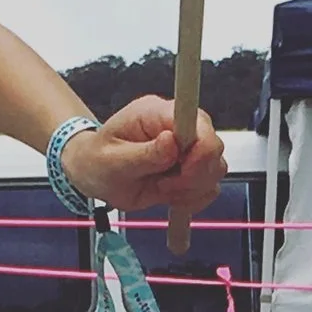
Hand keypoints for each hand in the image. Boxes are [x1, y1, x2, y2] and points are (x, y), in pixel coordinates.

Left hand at [62, 96, 226, 220]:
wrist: (96, 173)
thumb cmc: (99, 160)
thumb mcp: (112, 161)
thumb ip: (143, 154)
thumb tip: (170, 142)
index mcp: (158, 113)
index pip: (199, 122)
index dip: (200, 150)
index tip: (182, 171)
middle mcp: (179, 127)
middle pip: (213, 148)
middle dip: (193, 176)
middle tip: (164, 185)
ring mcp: (188, 148)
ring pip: (215, 169)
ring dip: (191, 189)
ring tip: (162, 188)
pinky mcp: (191, 168)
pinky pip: (208, 186)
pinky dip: (193, 198)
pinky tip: (171, 196)